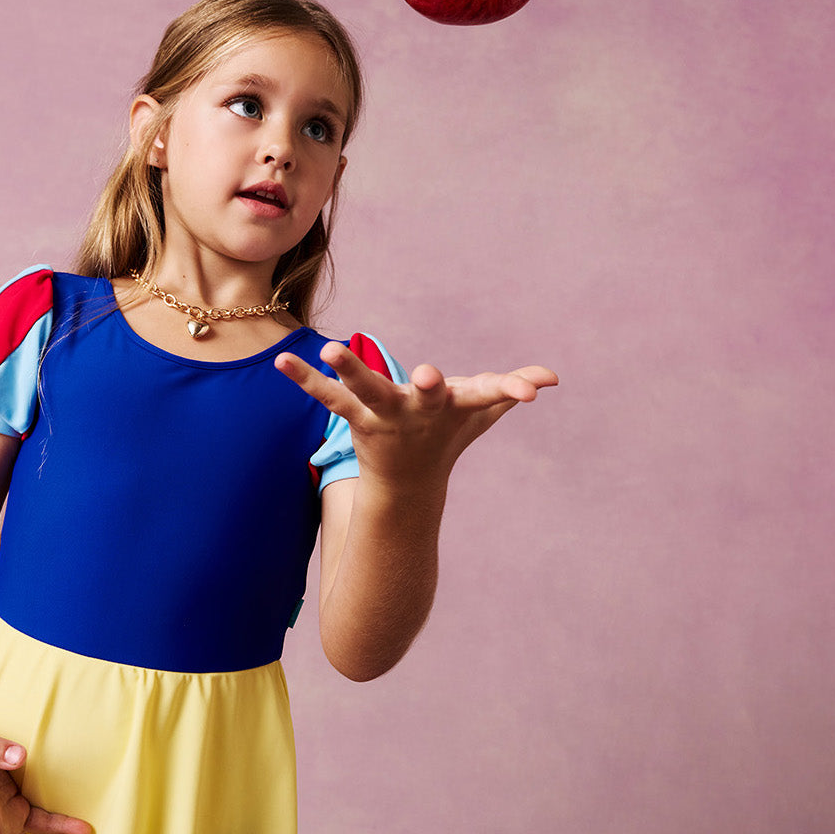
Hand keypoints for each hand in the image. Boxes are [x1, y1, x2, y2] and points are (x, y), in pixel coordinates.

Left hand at [276, 345, 557, 489]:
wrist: (407, 485)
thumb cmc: (448, 434)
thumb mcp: (481, 412)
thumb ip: (510, 390)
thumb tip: (551, 378)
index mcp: (452, 406)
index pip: (486, 396)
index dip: (510, 390)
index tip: (532, 390)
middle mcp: (419, 412)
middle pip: (422, 396)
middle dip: (427, 388)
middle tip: (428, 375)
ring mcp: (384, 417)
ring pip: (366, 392)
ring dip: (350, 370)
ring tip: (330, 348)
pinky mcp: (356, 418)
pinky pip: (327, 397)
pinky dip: (305, 380)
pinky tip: (283, 359)